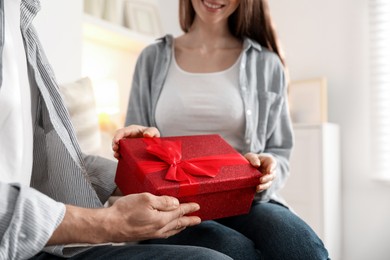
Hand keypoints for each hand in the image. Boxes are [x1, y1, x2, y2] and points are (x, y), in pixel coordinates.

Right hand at [48, 193, 200, 244]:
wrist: (109, 226)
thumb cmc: (125, 211)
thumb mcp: (146, 199)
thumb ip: (163, 201)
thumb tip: (176, 203)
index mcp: (162, 219)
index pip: (179, 212)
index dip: (189, 208)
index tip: (197, 206)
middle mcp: (159, 229)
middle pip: (178, 224)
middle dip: (188, 220)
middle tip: (198, 219)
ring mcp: (152, 233)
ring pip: (171, 230)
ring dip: (180, 226)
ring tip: (186, 224)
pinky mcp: (145, 235)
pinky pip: (163, 233)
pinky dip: (170, 230)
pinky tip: (168, 229)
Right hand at [112, 125, 159, 158]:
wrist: (154, 144)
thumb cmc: (153, 135)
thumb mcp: (154, 131)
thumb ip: (152, 131)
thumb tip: (146, 134)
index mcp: (132, 130)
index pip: (122, 131)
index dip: (118, 136)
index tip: (116, 141)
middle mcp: (127, 137)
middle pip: (117, 139)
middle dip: (114, 144)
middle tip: (115, 149)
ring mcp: (126, 144)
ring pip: (118, 147)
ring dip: (116, 151)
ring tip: (117, 155)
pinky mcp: (127, 151)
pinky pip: (121, 153)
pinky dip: (119, 156)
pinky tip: (120, 159)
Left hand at [244, 153, 276, 192]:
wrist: (250, 165)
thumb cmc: (252, 159)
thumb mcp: (251, 156)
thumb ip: (254, 159)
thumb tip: (257, 165)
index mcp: (270, 162)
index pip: (273, 164)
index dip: (272, 168)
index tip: (269, 171)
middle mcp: (270, 171)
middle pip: (272, 175)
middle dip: (267, 178)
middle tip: (261, 180)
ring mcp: (268, 178)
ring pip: (269, 183)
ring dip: (264, 185)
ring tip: (258, 187)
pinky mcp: (263, 184)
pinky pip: (264, 187)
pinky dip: (261, 189)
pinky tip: (257, 189)